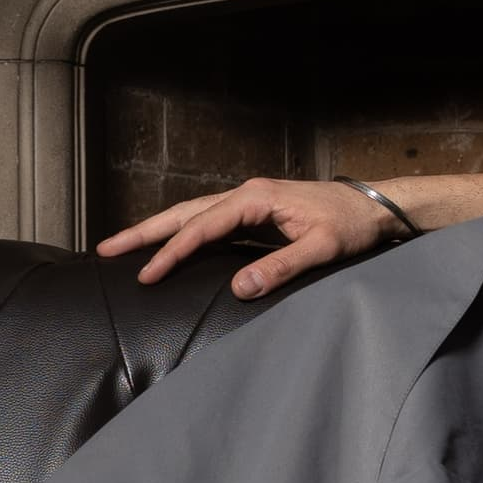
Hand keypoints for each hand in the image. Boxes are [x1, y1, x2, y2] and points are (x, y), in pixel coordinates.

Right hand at [96, 177, 402, 297]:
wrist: (376, 206)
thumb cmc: (353, 224)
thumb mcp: (323, 249)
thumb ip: (281, 267)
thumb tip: (239, 288)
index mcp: (257, 199)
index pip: (203, 227)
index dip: (173, 252)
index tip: (148, 275)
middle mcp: (247, 194)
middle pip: (185, 213)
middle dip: (145, 232)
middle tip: (106, 249)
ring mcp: (250, 201)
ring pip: (193, 213)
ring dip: (160, 229)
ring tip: (125, 245)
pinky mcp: (256, 212)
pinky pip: (210, 221)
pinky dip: (185, 231)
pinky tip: (171, 245)